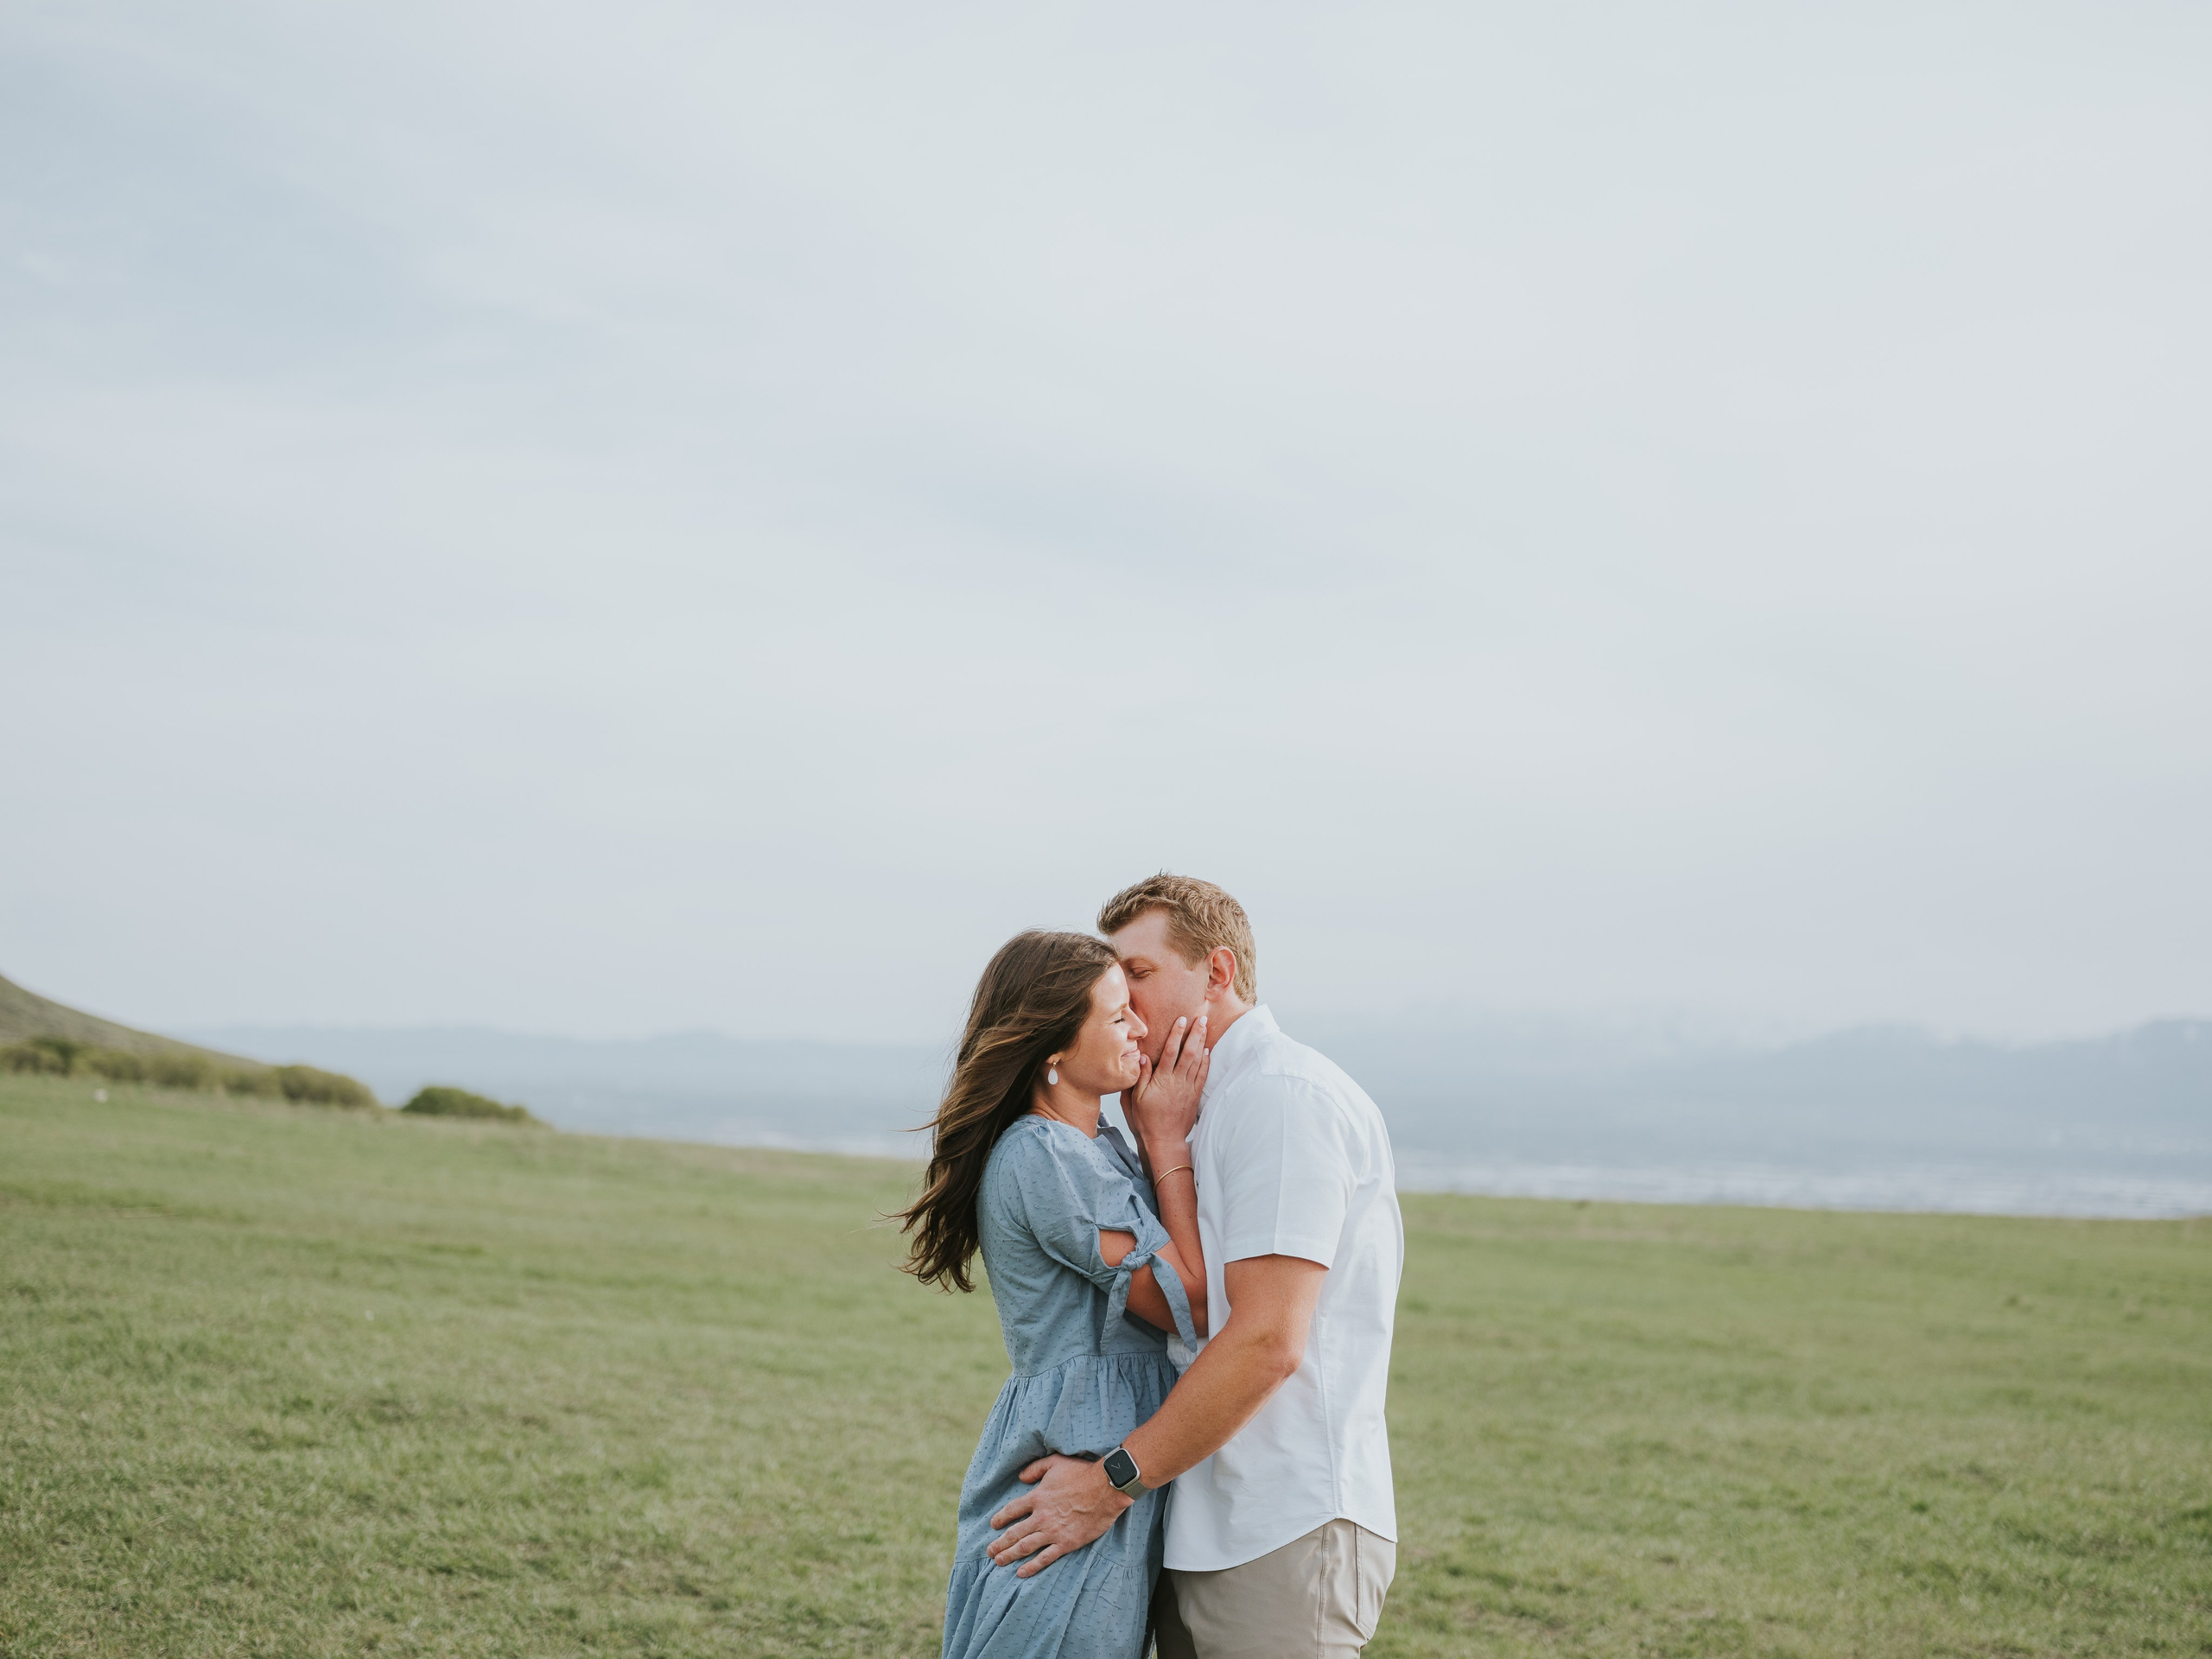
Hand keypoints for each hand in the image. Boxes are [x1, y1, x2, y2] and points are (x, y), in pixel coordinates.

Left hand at [985, 1454, 1131, 1576]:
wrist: (1105, 1488)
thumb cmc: (1082, 1473)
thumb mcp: (1055, 1462)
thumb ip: (1035, 1468)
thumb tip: (1020, 1477)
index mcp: (1036, 1497)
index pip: (1011, 1510)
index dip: (1000, 1518)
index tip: (993, 1525)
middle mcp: (1040, 1517)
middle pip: (1014, 1533)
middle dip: (999, 1544)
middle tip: (989, 1552)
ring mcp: (1053, 1532)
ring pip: (1025, 1547)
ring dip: (1009, 1555)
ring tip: (999, 1561)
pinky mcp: (1066, 1543)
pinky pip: (1045, 1558)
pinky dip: (1032, 1567)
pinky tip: (1021, 1572)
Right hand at [1123, 1013, 1208, 1155]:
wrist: (1164, 1140)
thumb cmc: (1147, 1121)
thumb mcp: (1136, 1098)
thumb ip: (1141, 1076)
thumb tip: (1143, 1056)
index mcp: (1162, 1080)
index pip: (1170, 1051)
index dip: (1176, 1034)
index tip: (1181, 1020)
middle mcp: (1178, 1081)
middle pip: (1189, 1052)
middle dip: (1195, 1033)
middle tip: (1201, 1018)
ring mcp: (1188, 1088)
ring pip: (1198, 1061)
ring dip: (1202, 1043)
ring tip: (1205, 1028)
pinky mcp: (1194, 1095)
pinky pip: (1203, 1075)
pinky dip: (1206, 1061)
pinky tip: (1207, 1051)